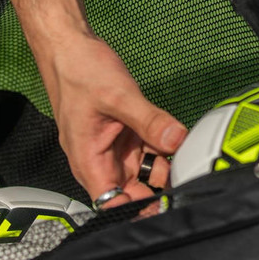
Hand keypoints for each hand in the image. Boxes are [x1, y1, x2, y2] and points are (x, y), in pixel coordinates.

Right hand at [37, 30, 187, 206]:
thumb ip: (150, 120)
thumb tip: (177, 139)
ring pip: (144, 173)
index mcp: (88, 161)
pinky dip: (163, 151)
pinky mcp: (125, 137)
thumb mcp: (118, 96)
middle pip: (131, 193)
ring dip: (165, 171)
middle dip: (157, 194)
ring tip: (189, 164)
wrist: (69, 48)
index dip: (136, 211)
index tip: (163, 209)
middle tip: (187, 187)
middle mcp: (100, 161)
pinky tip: (181, 146)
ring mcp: (114, 150)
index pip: (111, 203)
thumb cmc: (78, 72)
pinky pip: (148, 153)